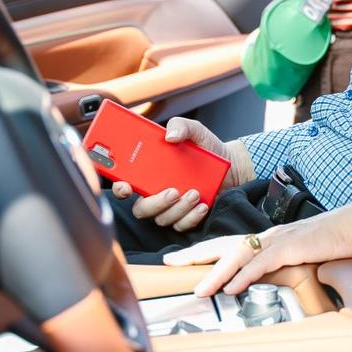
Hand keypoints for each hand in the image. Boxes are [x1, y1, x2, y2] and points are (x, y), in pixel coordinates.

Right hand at [107, 116, 251, 232]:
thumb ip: (181, 126)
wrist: (231, 163)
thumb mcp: (195, 131)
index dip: (120, 188)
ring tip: (194, 193)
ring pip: (163, 219)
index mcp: (150, 172)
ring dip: (178, 209)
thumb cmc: (206, 148)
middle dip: (155, 203)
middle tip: (173, 191)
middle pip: (141, 209)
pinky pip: (182, 225)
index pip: (125, 185)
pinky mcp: (186, 217)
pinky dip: (192, 217)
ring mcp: (170, 207)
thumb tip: (170, 135)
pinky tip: (202, 205)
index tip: (126, 186)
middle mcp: (156, 192)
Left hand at [164, 203, 351, 296]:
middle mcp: (267, 236)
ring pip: (238, 255)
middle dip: (193, 255)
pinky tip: (233, 287)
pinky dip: (245, 275)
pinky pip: (262, 263)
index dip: (202, 252)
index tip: (179, 260)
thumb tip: (261, 284)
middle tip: (168, 264)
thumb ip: (279, 267)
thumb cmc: (331, 242)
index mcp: (266, 239)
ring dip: (216, 273)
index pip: (227, 245)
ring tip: (199, 289)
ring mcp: (278, 240)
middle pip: (222, 245)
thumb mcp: (299, 257)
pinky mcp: (292, 247)